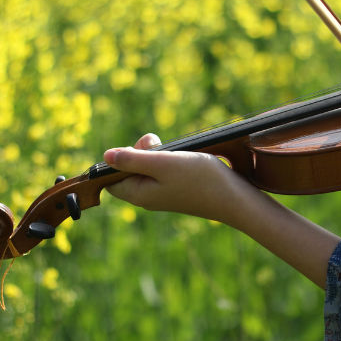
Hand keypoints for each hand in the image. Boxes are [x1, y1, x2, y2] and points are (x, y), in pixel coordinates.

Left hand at [103, 133, 246, 222]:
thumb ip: (133, 159)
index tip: (137, 149)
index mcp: (139, 194)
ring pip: (148, 168)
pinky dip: (169, 159)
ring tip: (174, 150)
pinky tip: (183, 157)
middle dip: (139, 151)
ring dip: (156, 153)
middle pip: (129, 170)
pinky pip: (163, 171)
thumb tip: (106, 156)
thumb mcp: (163, 163)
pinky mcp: (178, 189)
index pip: (111, 179)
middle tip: (157, 143)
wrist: (234, 197)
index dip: (117, 160)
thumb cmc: (199, 180)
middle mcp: (149, 197)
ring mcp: (164, 194)